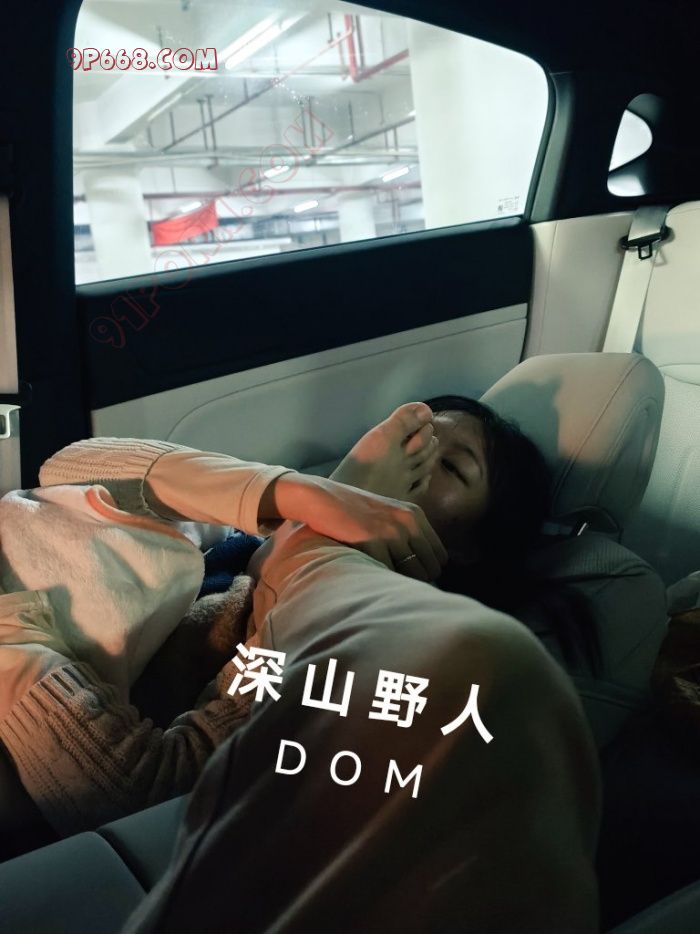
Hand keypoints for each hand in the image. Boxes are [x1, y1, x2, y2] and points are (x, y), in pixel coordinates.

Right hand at [261, 473, 447, 582]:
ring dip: (396, 581)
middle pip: (430, 569)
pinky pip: (385, 572)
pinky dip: (377, 577)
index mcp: (414, 515)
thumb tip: (424, 572)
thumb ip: (406, 535)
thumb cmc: (351, 513)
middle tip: (393, 582)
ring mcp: (390, 530)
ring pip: (411, 574)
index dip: (426, 571)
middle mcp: (407, 522)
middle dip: (414, 580)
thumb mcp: (387, 515)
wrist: (319, 499)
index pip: (440, 557)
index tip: (407, 576)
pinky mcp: (371, 539)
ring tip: (379, 578)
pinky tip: (365, 572)